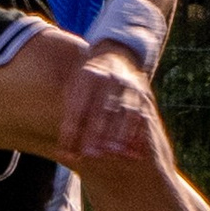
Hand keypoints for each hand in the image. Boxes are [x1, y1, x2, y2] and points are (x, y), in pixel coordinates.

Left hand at [57, 40, 160, 163]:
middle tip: (90, 154)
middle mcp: (111, 78)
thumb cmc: (88, 82)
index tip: (69, 150)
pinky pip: (143, 117)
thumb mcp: (74, 90)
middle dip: (95, 133)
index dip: (73, 129)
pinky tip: (133, 152)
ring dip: (118, 135)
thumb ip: (70, 120)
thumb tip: (65, 153)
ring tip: (111, 153)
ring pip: (125, 113)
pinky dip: (138, 135)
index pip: (78, 105)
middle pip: (102, 109)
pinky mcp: (144, 95)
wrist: (117, 55)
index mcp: (88, 75)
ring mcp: (130, 86)